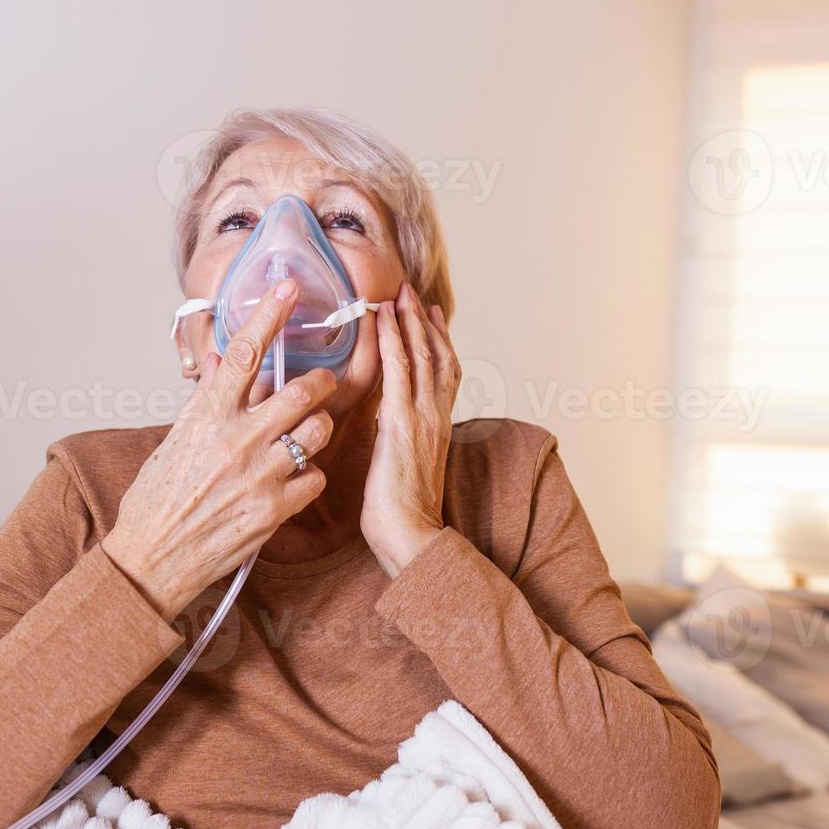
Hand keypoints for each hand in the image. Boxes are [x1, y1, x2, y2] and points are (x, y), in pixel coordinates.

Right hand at [102, 279, 335, 618]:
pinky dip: (309, 476)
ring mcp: (259, 475)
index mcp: (207, 416)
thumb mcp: (174, 441)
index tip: (290, 288)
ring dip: (319, 429)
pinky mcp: (275, 511)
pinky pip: (316, 478)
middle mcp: (236, 439)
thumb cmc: (158, 500)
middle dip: (322, 382)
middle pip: (303, 390)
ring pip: (319, 431)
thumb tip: (224, 362)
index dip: (271, 315)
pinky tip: (292, 482)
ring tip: (305, 436)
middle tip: (322, 385)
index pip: (245, 353)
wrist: (152, 559)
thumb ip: (206, 402)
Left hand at [362, 282, 460, 577]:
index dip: (439, 340)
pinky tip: (383, 320)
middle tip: (412, 291)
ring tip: (399, 294)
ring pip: (421, 356)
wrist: (412, 537)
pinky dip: (393, 340)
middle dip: (424, 321)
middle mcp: (436, 416)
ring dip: (409, 321)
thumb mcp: (404, 470)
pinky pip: (398, 370)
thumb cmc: (403, 517)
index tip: (431, 315)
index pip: (445, 373)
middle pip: (437, 355)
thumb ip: (400, 444)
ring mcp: (423, 417)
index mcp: (439, 428)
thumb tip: (388, 432)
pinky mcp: (402, 422)